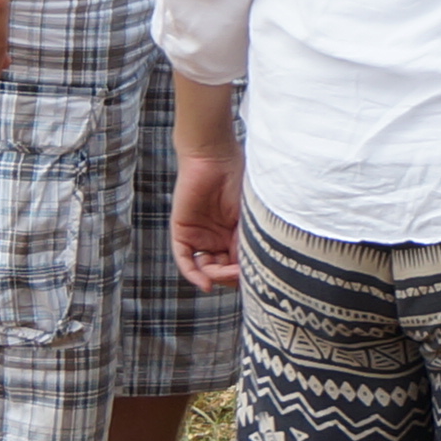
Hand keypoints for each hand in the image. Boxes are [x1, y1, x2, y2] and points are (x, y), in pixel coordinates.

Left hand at [171, 145, 243, 292]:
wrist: (215, 157)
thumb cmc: (239, 179)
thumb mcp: (251, 216)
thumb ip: (249, 240)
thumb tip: (251, 269)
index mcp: (238, 234)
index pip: (241, 264)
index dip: (247, 274)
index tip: (257, 276)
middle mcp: (219, 238)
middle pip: (224, 270)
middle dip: (230, 277)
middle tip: (238, 273)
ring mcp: (201, 236)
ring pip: (206, 268)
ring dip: (215, 276)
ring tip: (222, 272)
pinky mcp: (183, 232)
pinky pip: (186, 260)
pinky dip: (194, 274)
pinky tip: (205, 282)